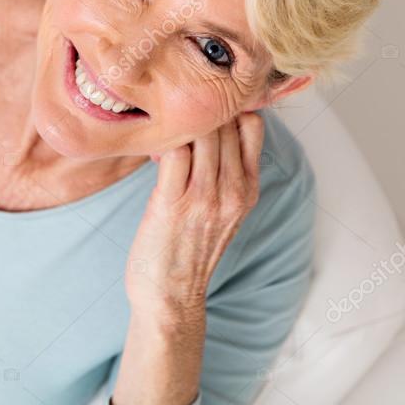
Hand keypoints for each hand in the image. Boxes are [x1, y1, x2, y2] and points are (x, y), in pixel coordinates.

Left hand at [125, 112, 265, 318]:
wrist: (171, 297)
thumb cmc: (190, 250)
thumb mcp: (225, 210)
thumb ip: (226, 171)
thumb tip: (210, 127)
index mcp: (248, 188)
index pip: (252, 124)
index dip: (227, 108)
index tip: (203, 107)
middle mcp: (233, 190)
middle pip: (223, 122)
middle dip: (198, 110)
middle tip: (174, 114)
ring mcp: (204, 197)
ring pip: (199, 132)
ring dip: (178, 124)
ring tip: (162, 133)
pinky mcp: (173, 203)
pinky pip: (172, 152)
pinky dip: (161, 142)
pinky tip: (151, 151)